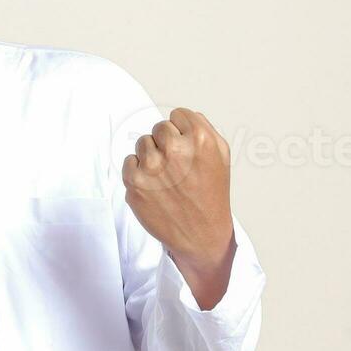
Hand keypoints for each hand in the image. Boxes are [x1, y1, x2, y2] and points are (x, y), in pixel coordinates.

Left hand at [121, 107, 235, 302]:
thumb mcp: (221, 156)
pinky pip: (129, 161)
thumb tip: (179, 117)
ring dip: (152, 156)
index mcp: (200, 139)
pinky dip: (138, 172)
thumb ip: (202, 129)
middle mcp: (175, 150)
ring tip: (167, 177)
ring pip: (142, 143)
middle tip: (177, 165)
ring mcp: (152, 167)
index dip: (183, 132)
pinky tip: (154, 186)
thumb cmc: (211, 195)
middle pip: (159, 127)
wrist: (201, 235)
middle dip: (166, 143)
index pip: (178, 115)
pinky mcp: (135, 183)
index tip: (187, 149)